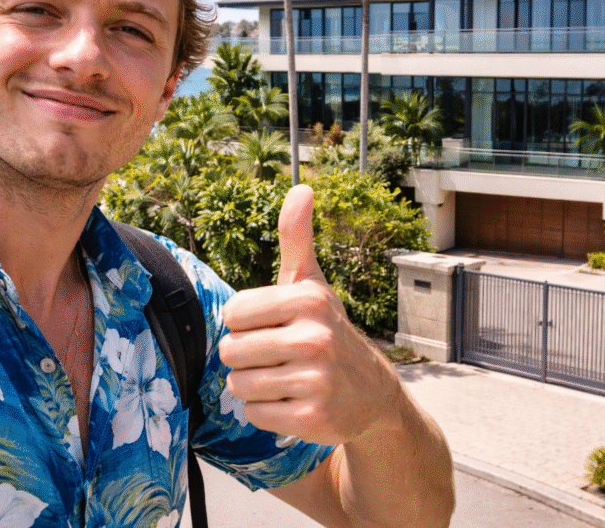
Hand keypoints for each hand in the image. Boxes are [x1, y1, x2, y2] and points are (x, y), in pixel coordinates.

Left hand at [218, 184, 400, 444]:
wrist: (373, 394)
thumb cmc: (327, 330)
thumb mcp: (312, 284)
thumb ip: (296, 238)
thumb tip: (302, 186)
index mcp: (307, 299)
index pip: (232, 314)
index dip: (245, 324)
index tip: (273, 327)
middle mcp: (315, 337)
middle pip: (231, 351)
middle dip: (248, 358)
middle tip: (279, 357)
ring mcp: (316, 380)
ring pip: (240, 385)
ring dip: (256, 386)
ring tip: (286, 379)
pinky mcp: (313, 418)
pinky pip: (255, 415)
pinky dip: (268, 413)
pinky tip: (294, 403)